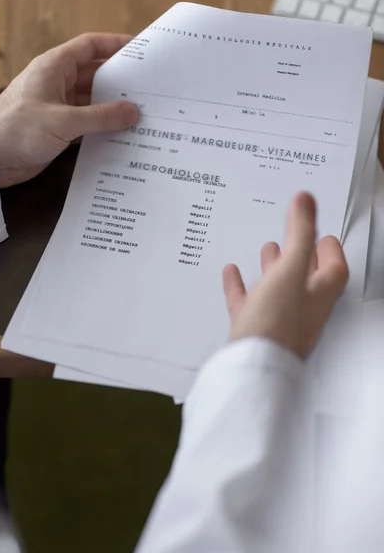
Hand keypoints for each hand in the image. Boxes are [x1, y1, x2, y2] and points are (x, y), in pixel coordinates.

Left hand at [0, 33, 138, 187]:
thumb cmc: (18, 130)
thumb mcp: (64, 121)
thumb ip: (101, 117)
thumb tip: (132, 112)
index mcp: (55, 67)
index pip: (89, 46)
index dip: (114, 44)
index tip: (140, 48)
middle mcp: (58, 83)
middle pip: (95, 74)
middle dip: (120, 81)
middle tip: (149, 87)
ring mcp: (58, 106)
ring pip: (93, 101)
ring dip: (113, 107)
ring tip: (142, 112)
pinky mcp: (59, 128)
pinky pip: (88, 122)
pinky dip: (103, 126)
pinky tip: (122, 133)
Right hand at [223, 192, 348, 358]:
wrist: (252, 366)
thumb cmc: (278, 322)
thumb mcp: (290, 268)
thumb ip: (298, 232)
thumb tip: (306, 199)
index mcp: (319, 293)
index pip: (334, 267)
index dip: (330, 249)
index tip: (323, 233)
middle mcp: (302, 307)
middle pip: (306, 276)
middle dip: (300, 253)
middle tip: (296, 236)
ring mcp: (277, 319)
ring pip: (277, 288)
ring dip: (273, 267)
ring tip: (266, 249)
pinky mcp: (254, 328)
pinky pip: (249, 302)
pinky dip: (241, 285)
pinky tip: (231, 273)